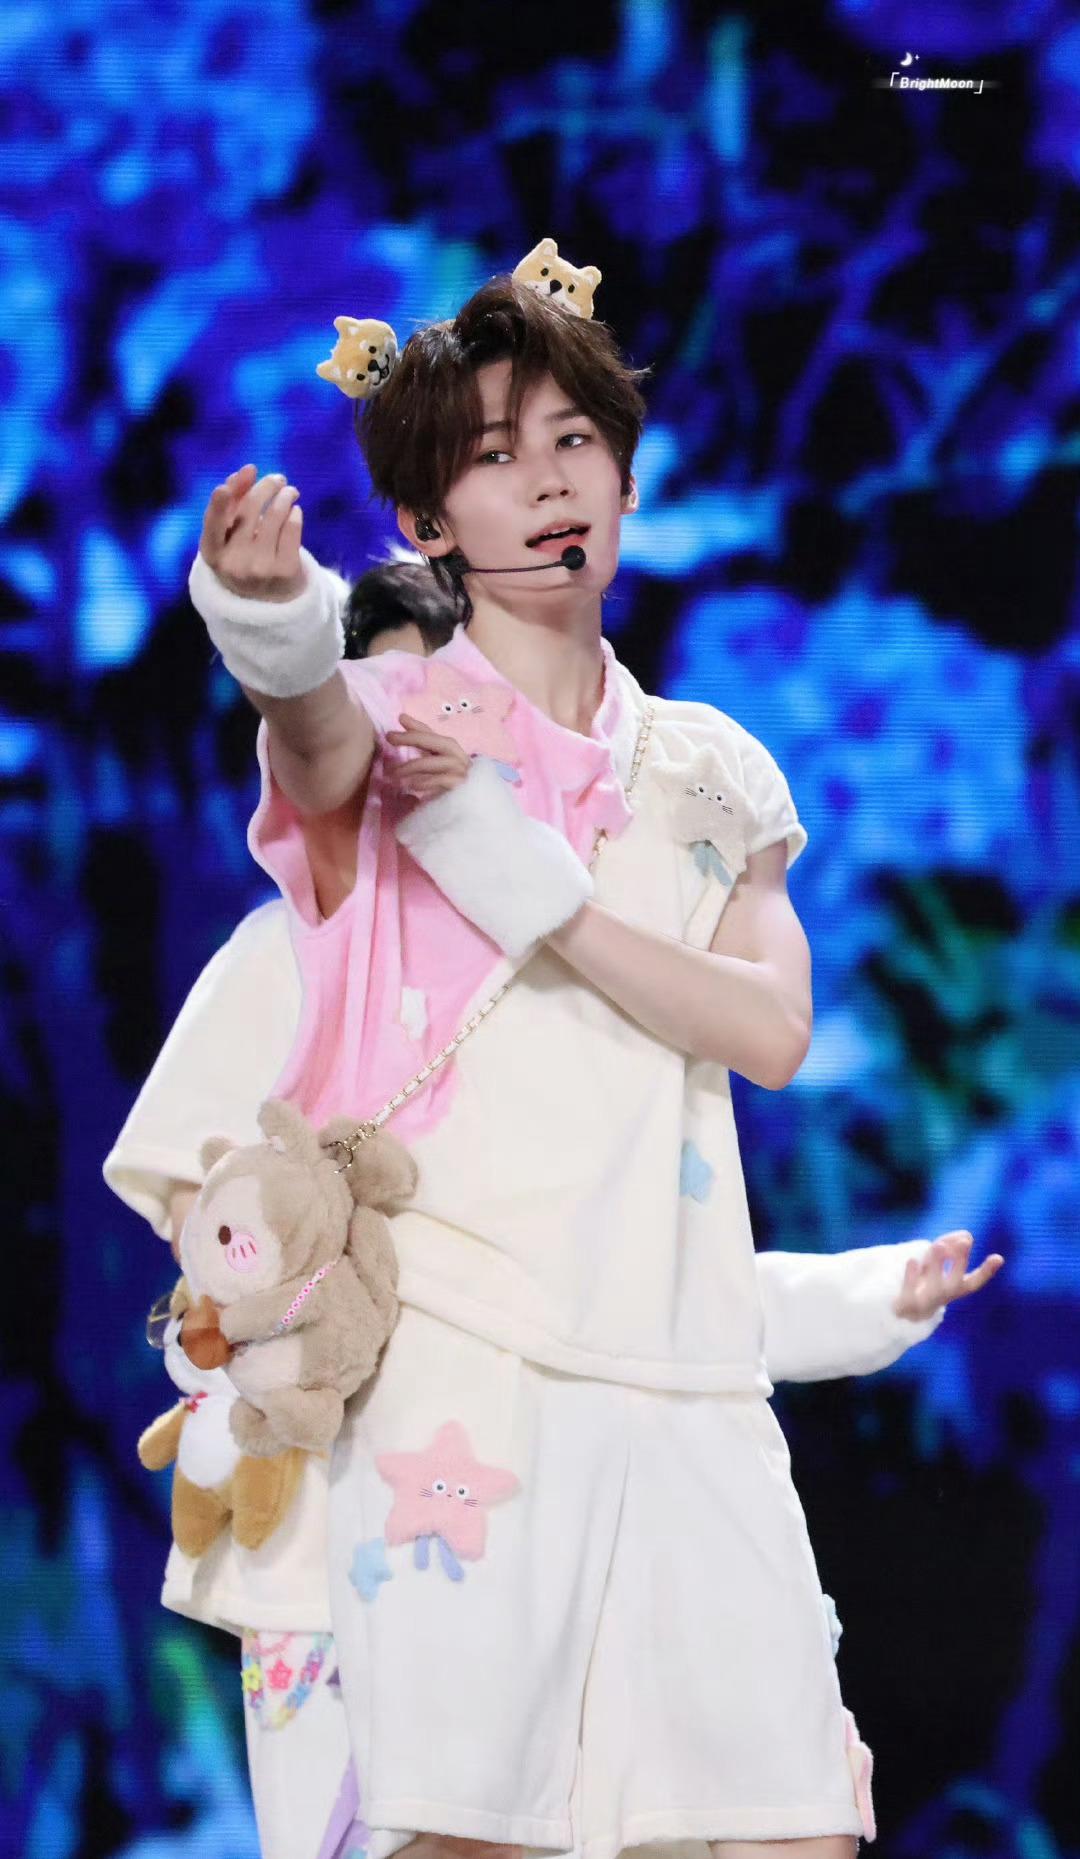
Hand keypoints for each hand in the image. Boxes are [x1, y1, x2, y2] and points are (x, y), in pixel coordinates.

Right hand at [198, 462, 304, 600]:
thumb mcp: (230, 536)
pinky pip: (293, 528)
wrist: (269, 600)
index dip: (217, 507)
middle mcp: (234, 564)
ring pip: (275, 514)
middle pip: (249, 509)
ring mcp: (260, 569)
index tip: (223, 489)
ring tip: (290, 492)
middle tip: (277, 479)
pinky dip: (295, 514)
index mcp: (213, 553)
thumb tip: (247, 471)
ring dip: (285, 495)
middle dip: (266, 486)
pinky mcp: (285, 571)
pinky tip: (294, 512)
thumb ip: (233, 502)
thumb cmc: (245, 556)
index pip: (212, 527)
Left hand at [385, 714, 471, 798]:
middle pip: (437, 742)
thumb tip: (402, 727)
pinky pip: (442, 781)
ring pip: (435, 762)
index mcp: (451, 752)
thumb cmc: (448, 790)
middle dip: (412, 737)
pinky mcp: (463, 787)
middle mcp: (458, 758)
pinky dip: (425, 782)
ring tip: (393, 773)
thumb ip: (419, 754)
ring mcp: (462, 772)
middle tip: (390, 737)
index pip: (433, 735)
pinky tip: (411, 786)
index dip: (418, 726)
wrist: (471, 812)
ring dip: (412, 766)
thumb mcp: (431, 769)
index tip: (400, 718)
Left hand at [894, 1229, 1002, 1320]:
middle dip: (960, 1263)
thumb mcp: (935, 1261)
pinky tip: (913, 1260)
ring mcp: (925, 1303)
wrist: (899, 1313)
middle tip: (964, 1242)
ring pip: (934, 1288)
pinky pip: (909, 1293)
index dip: (986, 1271)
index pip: (973, 1282)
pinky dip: (911, 1277)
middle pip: (955, 1283)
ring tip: (938, 1244)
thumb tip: (966, 1234)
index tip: (998, 1257)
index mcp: (953, 1289)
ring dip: (937, 1266)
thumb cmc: (922, 1281)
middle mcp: (942, 1297)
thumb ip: (950, 1246)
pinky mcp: (905, 1305)